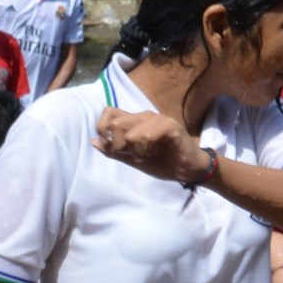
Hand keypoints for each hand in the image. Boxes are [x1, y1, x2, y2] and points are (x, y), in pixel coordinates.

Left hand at [94, 108, 211, 186]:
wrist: (188, 169)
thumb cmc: (162, 162)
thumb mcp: (133, 159)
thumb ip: (114, 150)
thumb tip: (94, 141)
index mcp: (134, 120)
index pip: (108, 112)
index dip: (104, 130)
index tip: (114, 148)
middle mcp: (144, 115)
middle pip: (115, 124)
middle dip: (119, 145)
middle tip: (132, 155)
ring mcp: (158, 119)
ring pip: (130, 133)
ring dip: (135, 150)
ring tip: (146, 155)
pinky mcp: (170, 127)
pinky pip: (148, 135)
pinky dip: (146, 148)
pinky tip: (154, 153)